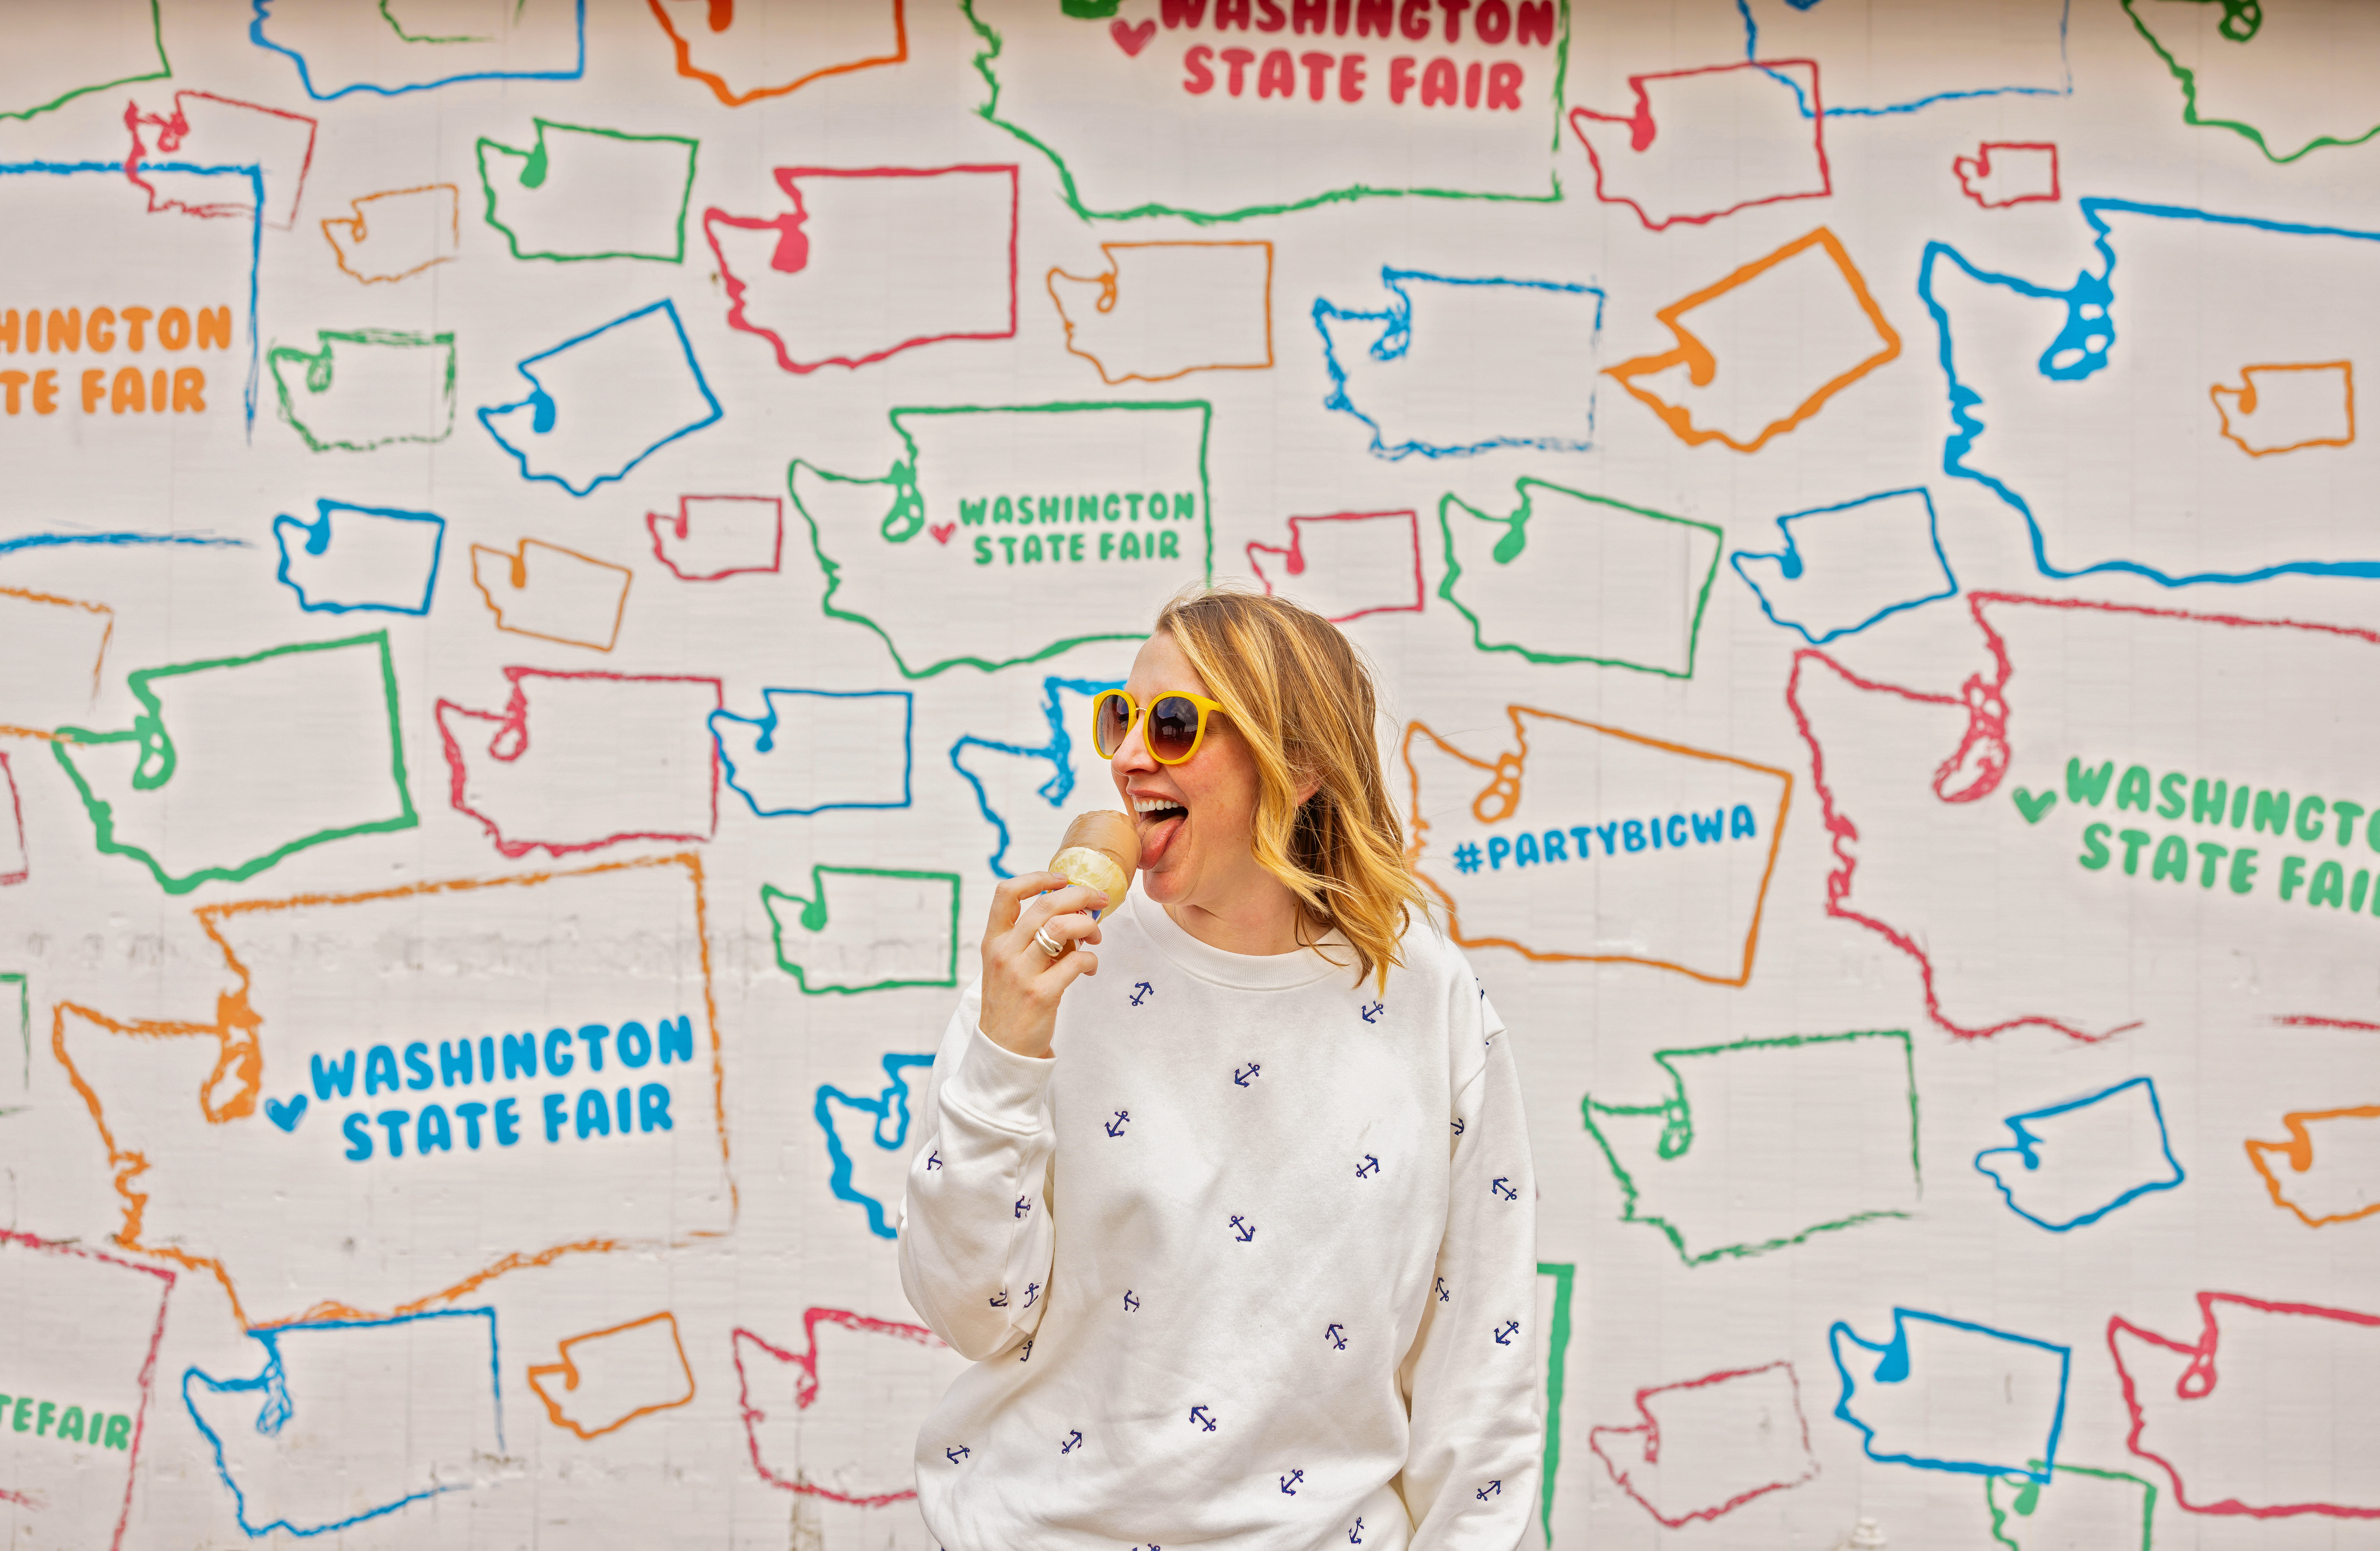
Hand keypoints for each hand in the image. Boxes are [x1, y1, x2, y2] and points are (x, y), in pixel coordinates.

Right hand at [976, 872, 1106, 1059]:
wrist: (1003, 1049)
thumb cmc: (1013, 1002)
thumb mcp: (1011, 965)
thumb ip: (1034, 939)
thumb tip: (1075, 913)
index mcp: (993, 941)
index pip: (1006, 893)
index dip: (1037, 878)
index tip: (1062, 879)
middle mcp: (1003, 952)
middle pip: (1044, 905)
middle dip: (1079, 896)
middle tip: (1099, 902)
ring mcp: (1020, 973)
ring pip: (1061, 927)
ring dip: (1087, 925)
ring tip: (1096, 936)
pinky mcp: (1040, 994)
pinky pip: (1076, 962)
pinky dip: (1091, 959)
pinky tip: (1091, 966)